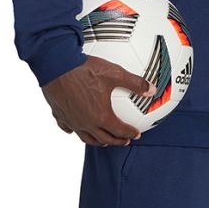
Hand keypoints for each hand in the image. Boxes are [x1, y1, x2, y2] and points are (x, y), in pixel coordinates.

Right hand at [40, 54, 156, 146]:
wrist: (57, 66)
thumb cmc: (85, 69)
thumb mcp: (115, 73)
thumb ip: (135, 82)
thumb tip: (152, 88)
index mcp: (101, 116)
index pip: (119, 130)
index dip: (129, 133)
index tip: (136, 134)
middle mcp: (86, 123)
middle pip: (103, 139)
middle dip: (116, 141)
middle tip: (124, 141)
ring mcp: (71, 121)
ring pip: (86, 137)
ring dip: (97, 141)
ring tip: (103, 141)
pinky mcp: (59, 115)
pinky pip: (68, 128)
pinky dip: (74, 131)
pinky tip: (75, 128)